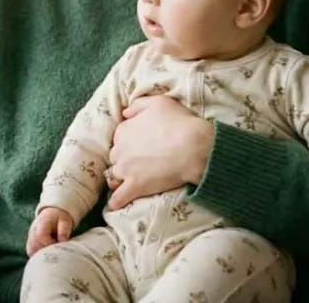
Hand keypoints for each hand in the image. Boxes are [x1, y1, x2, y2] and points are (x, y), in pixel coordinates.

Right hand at [26, 207, 74, 255]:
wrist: (52, 213)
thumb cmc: (59, 218)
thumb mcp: (65, 221)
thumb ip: (64, 230)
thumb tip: (62, 241)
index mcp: (42, 223)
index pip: (41, 236)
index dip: (49, 244)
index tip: (58, 245)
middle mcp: (33, 230)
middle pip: (34, 245)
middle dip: (45, 252)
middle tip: (55, 252)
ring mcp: (30, 236)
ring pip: (31, 250)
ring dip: (41, 255)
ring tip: (51, 254)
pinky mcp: (30, 241)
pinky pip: (30, 251)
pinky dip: (38, 255)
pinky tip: (46, 254)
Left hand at [105, 96, 213, 210]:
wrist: (193, 147)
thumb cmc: (179, 122)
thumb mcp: (158, 102)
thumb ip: (138, 105)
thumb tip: (125, 113)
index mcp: (124, 130)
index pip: (119, 139)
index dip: (129, 143)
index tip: (139, 147)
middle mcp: (120, 149)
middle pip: (115, 158)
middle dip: (123, 161)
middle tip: (138, 165)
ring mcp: (126, 169)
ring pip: (114, 177)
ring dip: (119, 179)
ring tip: (127, 184)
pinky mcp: (135, 186)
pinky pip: (119, 198)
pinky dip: (116, 202)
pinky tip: (116, 205)